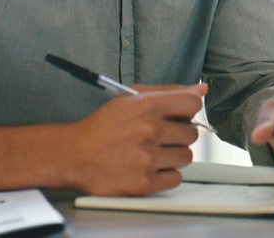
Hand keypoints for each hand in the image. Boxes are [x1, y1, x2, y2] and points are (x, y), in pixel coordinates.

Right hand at [66, 84, 206, 195]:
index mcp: (146, 106)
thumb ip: (169, 92)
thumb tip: (201, 90)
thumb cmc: (101, 127)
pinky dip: (165, 175)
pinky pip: (175, 178)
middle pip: (191, 133)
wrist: (73, 155)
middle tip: (159, 137)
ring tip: (152, 153)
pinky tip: (149, 167)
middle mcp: (148, 131)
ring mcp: (146, 158)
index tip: (180, 116)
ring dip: (172, 156)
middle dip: (178, 135)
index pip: (193, 105)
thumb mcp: (131, 99)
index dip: (188, 111)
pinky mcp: (143, 183)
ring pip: (186, 157)